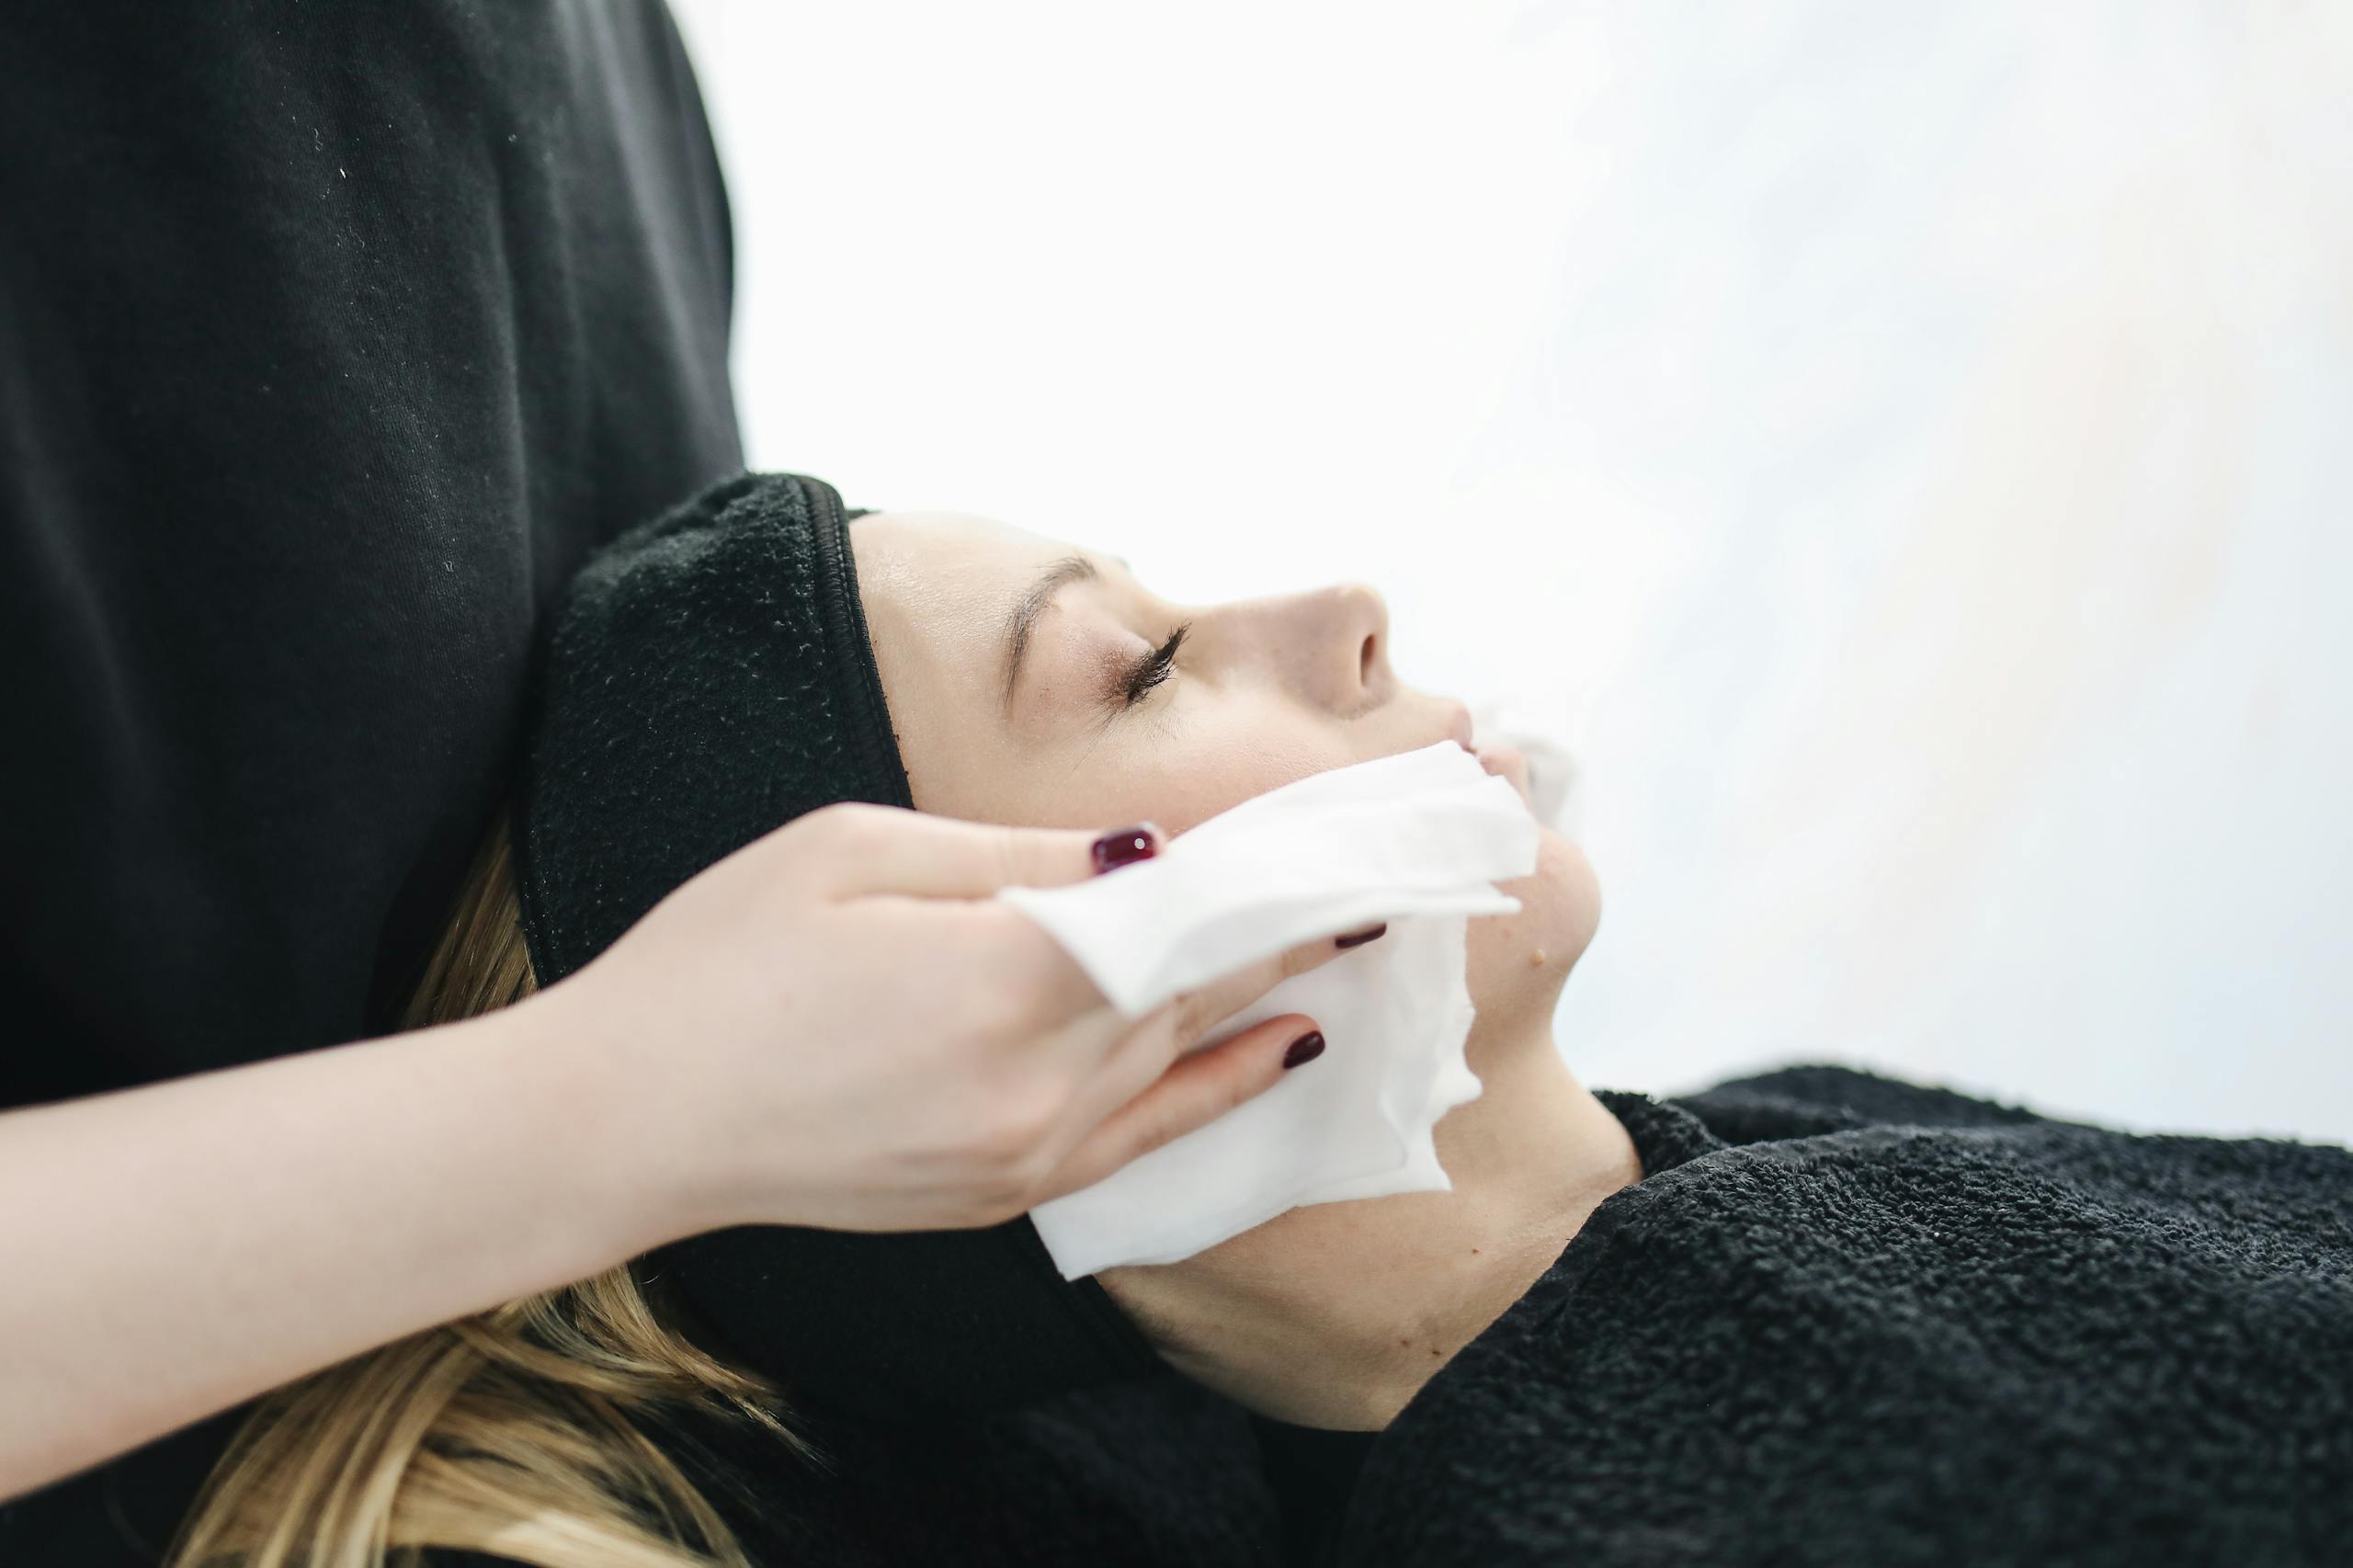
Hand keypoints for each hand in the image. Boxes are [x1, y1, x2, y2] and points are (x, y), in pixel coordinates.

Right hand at [530, 804, 1341, 1237]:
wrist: (629, 1120)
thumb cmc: (719, 961)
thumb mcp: (854, 851)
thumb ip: (1015, 854)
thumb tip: (1140, 853)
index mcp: (1001, 978)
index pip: (1182, 915)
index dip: (1265, 875)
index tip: (1335, 837)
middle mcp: (1035, 1083)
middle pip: (1198, 988)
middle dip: (1284, 927)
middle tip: (1372, 879)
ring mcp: (1022, 1155)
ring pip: (1178, 1056)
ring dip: (1263, 993)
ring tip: (1346, 940)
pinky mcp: (1000, 1196)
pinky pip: (1142, 1136)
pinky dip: (1219, 1086)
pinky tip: (1279, 1047)